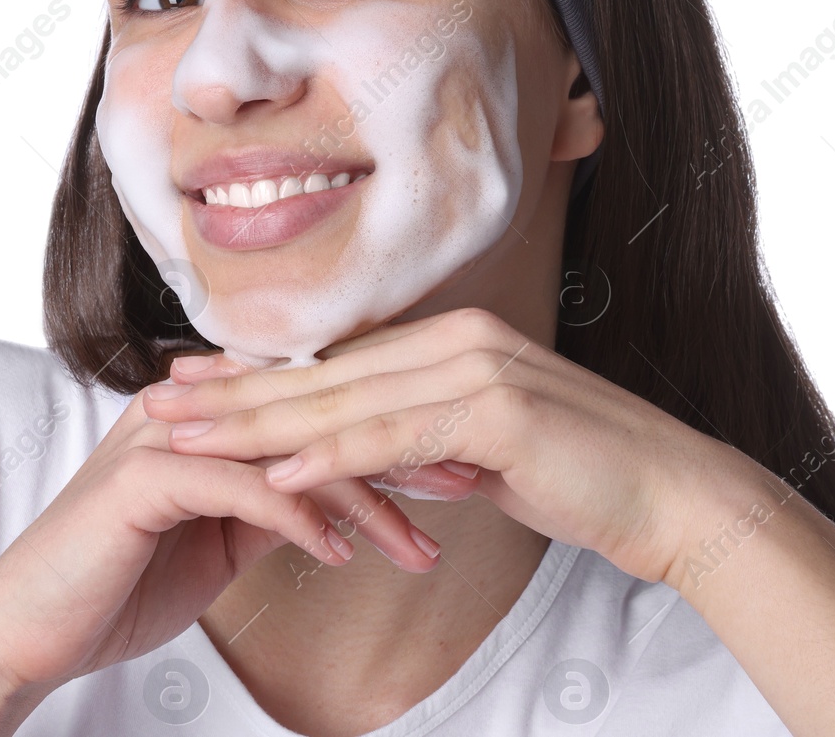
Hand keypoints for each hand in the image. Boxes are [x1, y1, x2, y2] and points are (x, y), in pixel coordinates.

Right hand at [0, 371, 452, 705]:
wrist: (23, 630)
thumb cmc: (115, 583)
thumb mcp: (212, 539)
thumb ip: (265, 504)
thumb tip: (332, 504)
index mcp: (204, 407)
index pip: (314, 404)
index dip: (389, 430)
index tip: (458, 462)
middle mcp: (186, 405)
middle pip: (315, 416)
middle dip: (400, 451)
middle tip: (470, 482)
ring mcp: (165, 435)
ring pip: (292, 451)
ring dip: (367, 499)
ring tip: (421, 544)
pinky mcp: (146, 479)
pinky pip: (247, 491)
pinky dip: (302, 523)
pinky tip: (344, 556)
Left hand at [141, 306, 728, 583]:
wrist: (676, 495)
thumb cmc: (590, 478)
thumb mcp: (490, 456)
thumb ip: (430, 446)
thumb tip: (379, 462)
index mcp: (453, 343)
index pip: (334, 361)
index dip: (258, 375)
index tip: (193, 384)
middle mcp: (458, 340)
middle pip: (323, 373)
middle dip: (234, 391)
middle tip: (157, 400)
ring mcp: (477, 368)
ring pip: (343, 398)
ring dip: (258, 421)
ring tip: (188, 435)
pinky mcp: (496, 411)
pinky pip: (395, 436)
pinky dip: (332, 453)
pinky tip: (276, 472)